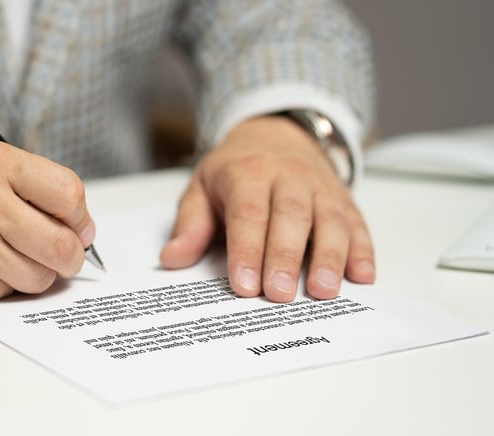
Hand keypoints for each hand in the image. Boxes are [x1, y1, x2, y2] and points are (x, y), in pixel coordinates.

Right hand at [0, 142, 95, 305]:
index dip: (81, 218)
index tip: (79, 228)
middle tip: (60, 254)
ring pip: (41, 276)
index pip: (68, 194)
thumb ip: (32, 187)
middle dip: (70, 256)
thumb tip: (80, 228)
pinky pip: (8, 292)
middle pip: (63, 245)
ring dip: (34, 272)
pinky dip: (2, 285)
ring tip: (9, 256)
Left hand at [160, 115, 375, 301]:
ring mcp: (320, 187)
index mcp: (247, 174)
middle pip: (290, 216)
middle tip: (279, 295)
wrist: (276, 134)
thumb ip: (190, 225)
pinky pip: (356, 222)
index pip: (248, 213)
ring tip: (323, 291)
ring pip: (329, 220)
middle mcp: (288, 177)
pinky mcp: (344, 200)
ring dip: (329, 256)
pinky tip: (363, 276)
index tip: (244, 285)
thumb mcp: (201, 188)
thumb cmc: (235, 171)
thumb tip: (172, 258)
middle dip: (285, 256)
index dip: (246, 250)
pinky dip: (362, 250)